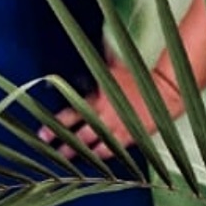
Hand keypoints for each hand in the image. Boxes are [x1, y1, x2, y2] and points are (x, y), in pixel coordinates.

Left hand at [37, 61, 179, 160]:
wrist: (163, 92)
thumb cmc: (137, 77)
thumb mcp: (113, 66)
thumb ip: (99, 61)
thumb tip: (88, 42)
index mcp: (98, 98)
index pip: (72, 112)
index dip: (55, 123)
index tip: (42, 133)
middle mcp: (104, 116)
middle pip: (79, 135)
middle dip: (62, 143)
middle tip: (49, 150)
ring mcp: (117, 130)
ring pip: (93, 147)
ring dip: (78, 153)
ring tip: (64, 160)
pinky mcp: (129, 139)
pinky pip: (111, 152)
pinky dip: (100, 158)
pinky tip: (91, 163)